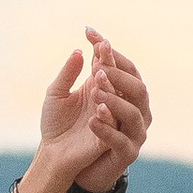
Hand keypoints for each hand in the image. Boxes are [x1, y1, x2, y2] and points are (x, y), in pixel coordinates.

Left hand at [32, 29, 150, 192]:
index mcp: (112, 90)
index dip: (106, 49)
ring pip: (133, 111)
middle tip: (97, 64)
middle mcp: (125, 107)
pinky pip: (120, 139)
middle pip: (135, 85)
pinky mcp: (122, 151)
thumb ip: (68, 74)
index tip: (89, 32)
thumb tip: (79, 51)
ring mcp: (127, 130)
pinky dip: (107, 127)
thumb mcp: (57, 96)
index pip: (119, 65)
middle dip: (118, 72)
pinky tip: (92, 118)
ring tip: (95, 87)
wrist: (57, 160)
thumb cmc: (59, 126)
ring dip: (115, 97)